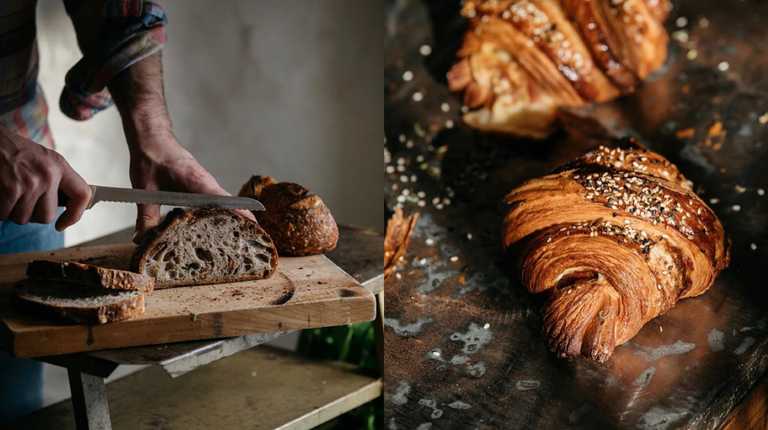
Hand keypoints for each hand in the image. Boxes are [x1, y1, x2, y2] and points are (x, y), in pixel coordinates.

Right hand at [0, 126, 90, 229]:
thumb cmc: (15, 151)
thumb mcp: (43, 159)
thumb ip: (56, 180)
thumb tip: (66, 207)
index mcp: (60, 166)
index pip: (82, 195)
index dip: (75, 215)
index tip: (62, 224)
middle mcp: (49, 175)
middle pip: (46, 216)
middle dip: (31, 214)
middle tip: (21, 200)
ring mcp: (31, 182)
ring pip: (23, 218)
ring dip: (13, 212)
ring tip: (9, 194)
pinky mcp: (11, 188)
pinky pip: (5, 214)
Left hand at [128, 129, 254, 238]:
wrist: (151, 139)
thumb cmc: (150, 159)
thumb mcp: (145, 191)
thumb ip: (146, 218)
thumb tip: (143, 241)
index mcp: (197, 182)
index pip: (224, 200)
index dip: (240, 213)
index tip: (254, 225)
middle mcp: (207, 184)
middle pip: (231, 205)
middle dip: (243, 221)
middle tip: (252, 241)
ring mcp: (207, 185)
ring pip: (225, 204)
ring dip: (233, 218)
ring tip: (240, 239)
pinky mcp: (202, 187)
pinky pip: (216, 202)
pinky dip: (220, 214)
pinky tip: (216, 228)